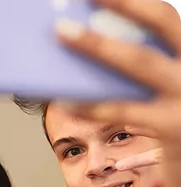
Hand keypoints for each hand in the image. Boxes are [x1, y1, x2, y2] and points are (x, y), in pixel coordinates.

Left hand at [56, 0, 180, 186]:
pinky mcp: (174, 127)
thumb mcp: (167, 89)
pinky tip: (65, 97)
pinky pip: (123, 109)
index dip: (135, 1)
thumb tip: (91, 41)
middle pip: (162, 23)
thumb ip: (146, 65)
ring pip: (139, 62)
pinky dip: (91, 101)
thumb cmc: (173, 126)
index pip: (167, 18)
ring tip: (63, 34)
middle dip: (124, 3)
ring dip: (98, 45)